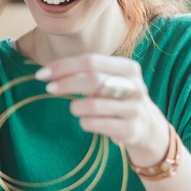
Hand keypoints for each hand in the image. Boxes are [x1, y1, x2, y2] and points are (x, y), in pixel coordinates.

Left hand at [35, 53, 168, 163]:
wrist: (148, 127)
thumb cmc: (118, 98)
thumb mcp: (111, 80)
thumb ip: (86, 72)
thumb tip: (49, 71)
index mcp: (128, 68)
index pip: (90, 61)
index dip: (63, 66)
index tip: (42, 74)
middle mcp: (134, 86)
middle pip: (91, 80)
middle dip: (65, 84)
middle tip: (49, 89)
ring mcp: (133, 109)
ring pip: (91, 105)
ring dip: (75, 107)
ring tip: (76, 108)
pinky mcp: (129, 129)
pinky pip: (94, 124)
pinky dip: (84, 122)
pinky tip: (88, 121)